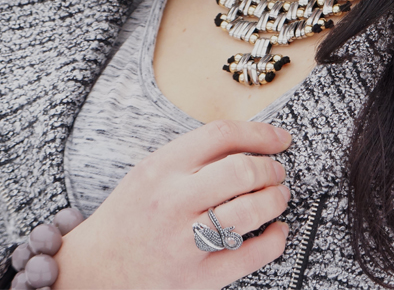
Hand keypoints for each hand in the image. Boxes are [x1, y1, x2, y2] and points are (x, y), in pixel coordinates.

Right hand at [53, 120, 291, 288]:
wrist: (95, 267)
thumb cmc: (132, 212)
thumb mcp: (153, 169)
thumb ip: (196, 154)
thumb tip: (253, 142)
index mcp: (163, 166)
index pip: (222, 135)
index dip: (260, 133)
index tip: (281, 139)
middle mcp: (173, 201)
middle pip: (242, 170)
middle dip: (271, 169)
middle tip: (278, 172)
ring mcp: (185, 241)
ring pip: (250, 211)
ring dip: (275, 199)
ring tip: (279, 196)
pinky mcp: (196, 278)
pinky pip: (249, 256)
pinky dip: (274, 241)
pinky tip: (277, 231)